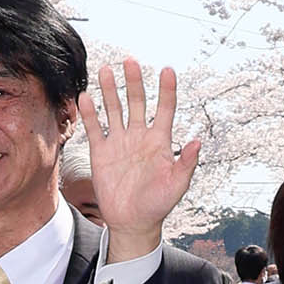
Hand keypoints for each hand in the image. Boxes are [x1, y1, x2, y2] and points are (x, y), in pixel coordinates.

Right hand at [79, 59, 201, 261]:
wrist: (133, 222)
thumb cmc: (158, 205)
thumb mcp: (177, 186)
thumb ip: (186, 163)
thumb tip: (197, 141)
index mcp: (160, 141)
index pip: (164, 109)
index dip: (167, 90)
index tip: (168, 70)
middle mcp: (139, 136)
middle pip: (136, 102)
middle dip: (134, 82)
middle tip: (130, 61)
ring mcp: (120, 142)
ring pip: (114, 109)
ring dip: (110, 90)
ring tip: (105, 70)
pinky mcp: (101, 152)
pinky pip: (95, 128)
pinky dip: (90, 113)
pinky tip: (86, 97)